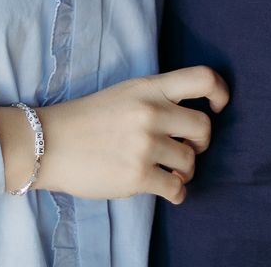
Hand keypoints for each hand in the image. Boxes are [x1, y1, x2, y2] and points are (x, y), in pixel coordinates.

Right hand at [0, 65, 228, 203]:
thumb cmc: (87, 119)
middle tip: (186, 148)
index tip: (219, 106)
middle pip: (204, 127)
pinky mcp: (137, 176)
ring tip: (169, 171)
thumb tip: (189, 119)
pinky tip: (167, 189)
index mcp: (149, 88)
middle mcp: (151, 112)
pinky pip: (176, 189)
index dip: (220, 92)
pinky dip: (176, 192)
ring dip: (184, 171)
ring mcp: (144, 145)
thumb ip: (156, 99)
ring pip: (190, 162)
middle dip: (200, 143)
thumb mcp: (125, 93)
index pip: (202, 78)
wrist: (49, 143)